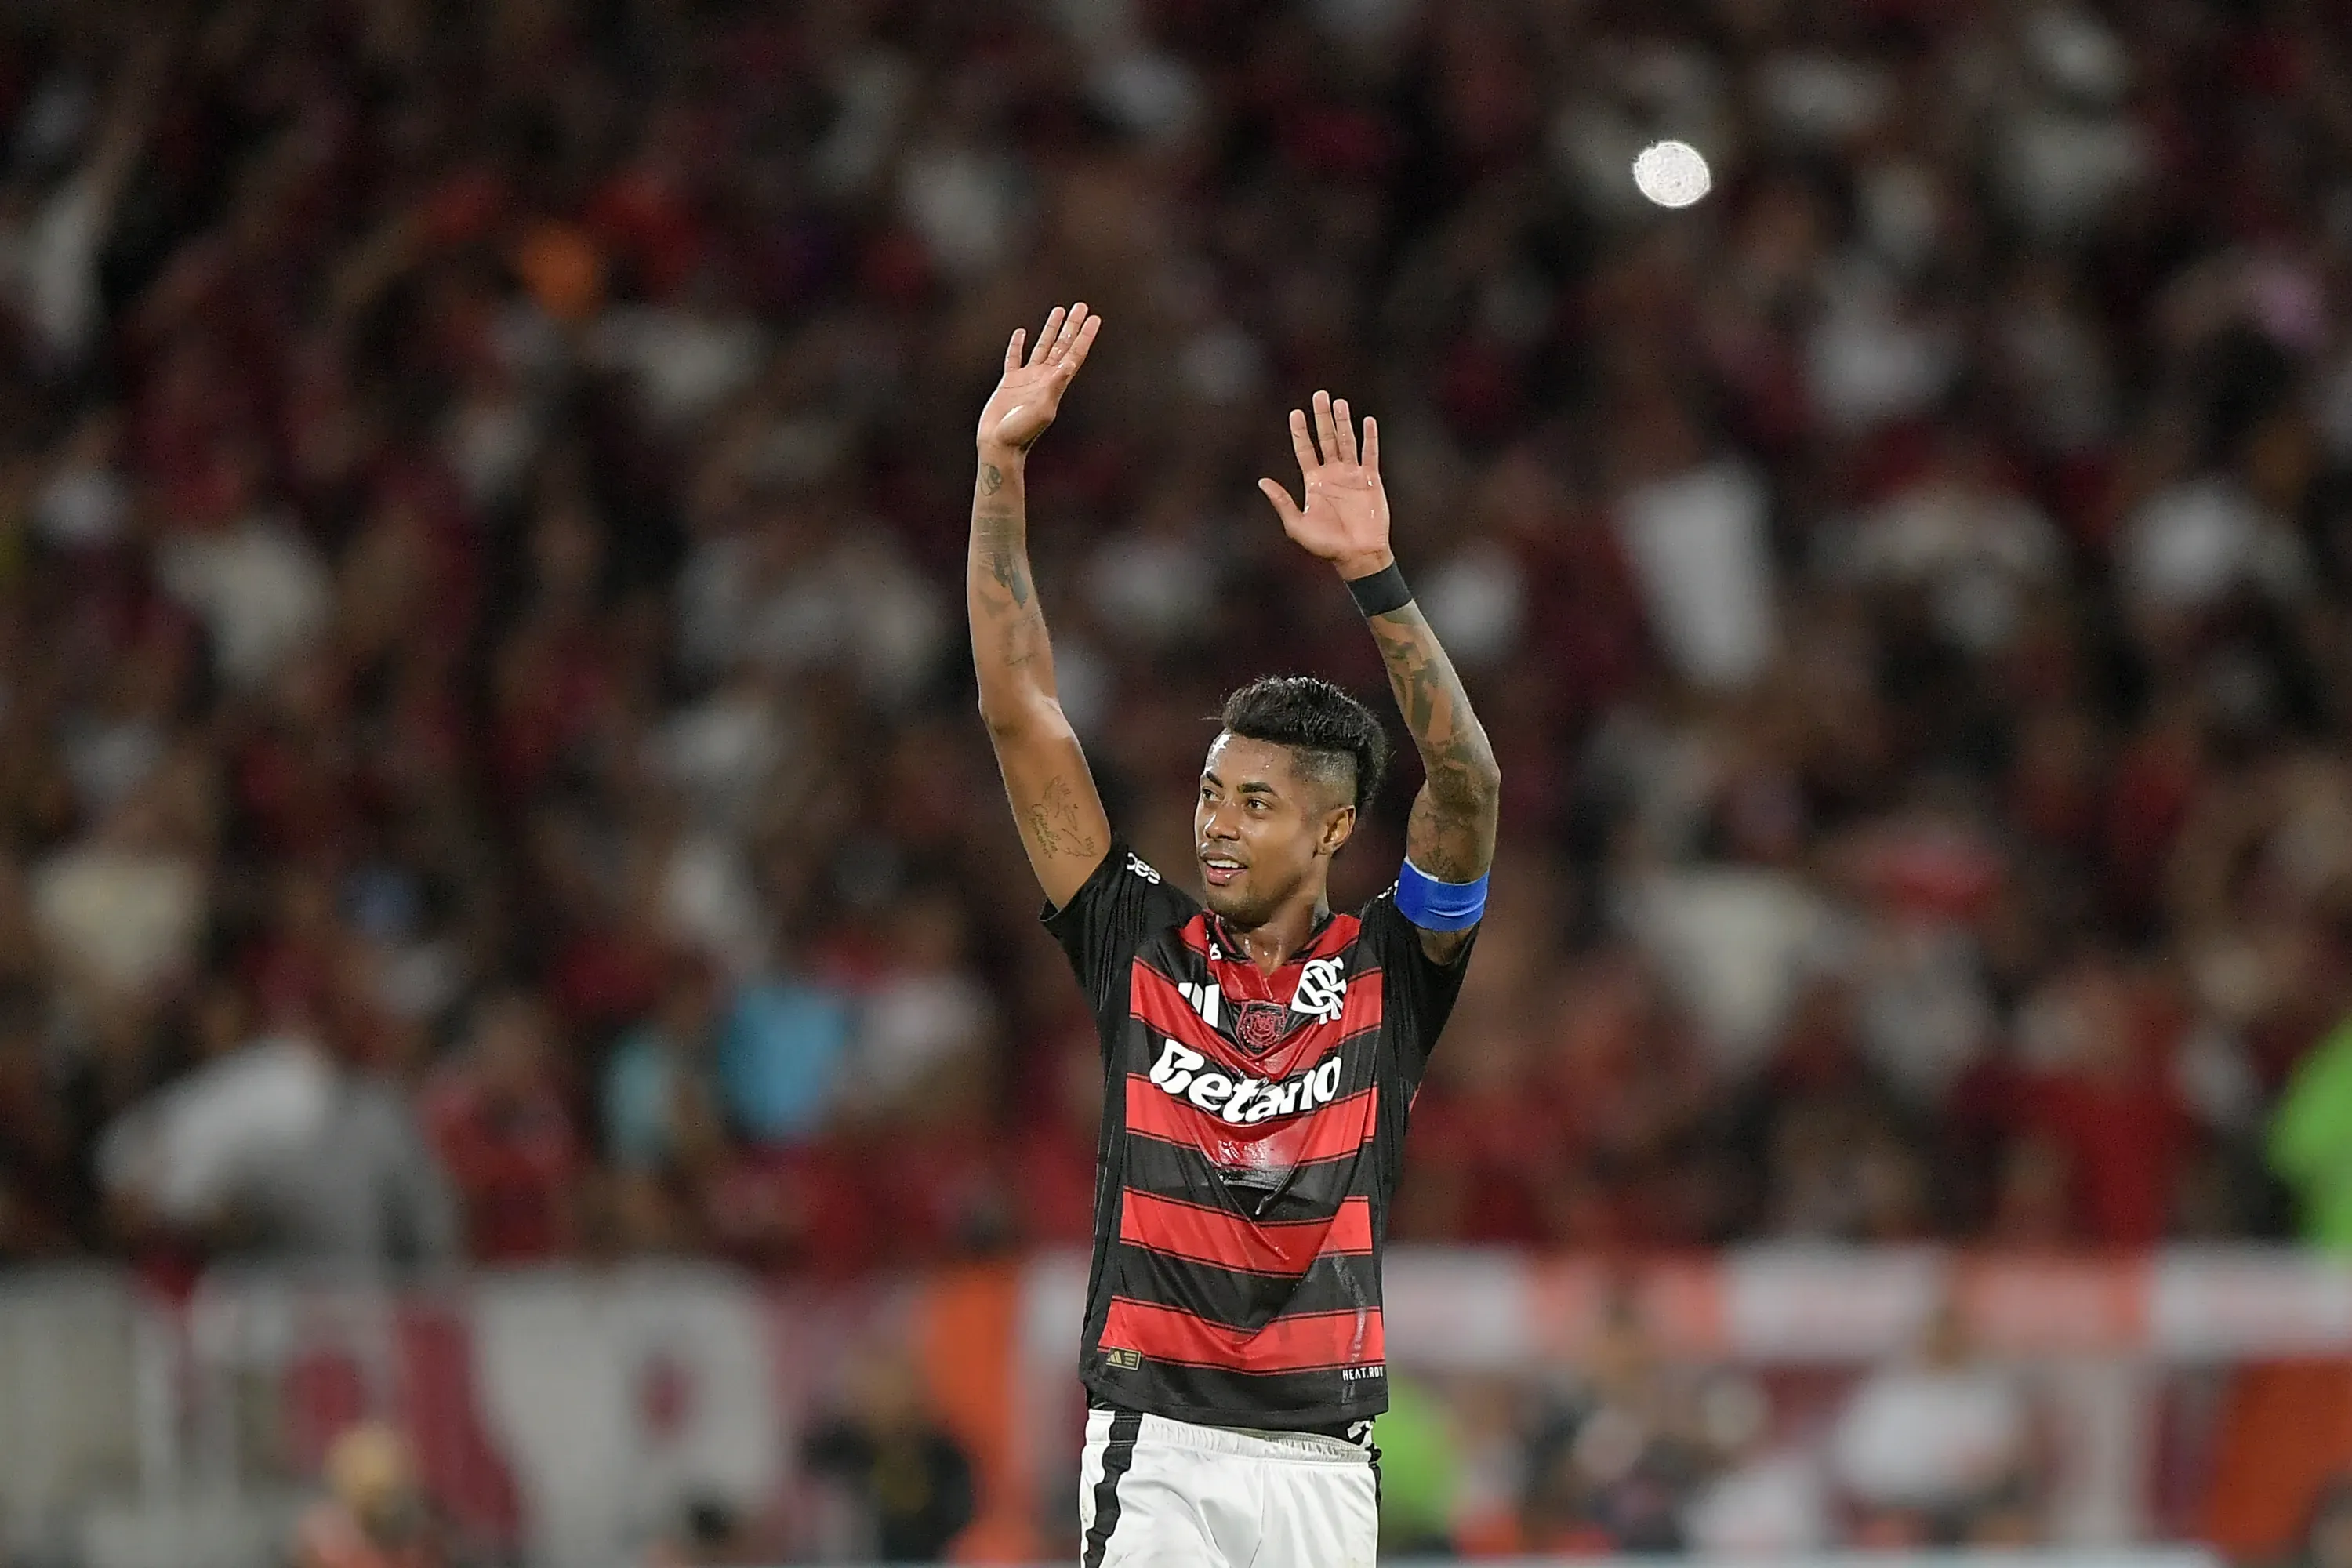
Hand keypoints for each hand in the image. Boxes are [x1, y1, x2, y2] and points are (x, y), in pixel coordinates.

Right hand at [976, 303, 1101, 453]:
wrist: (1000, 445)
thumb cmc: (1021, 432)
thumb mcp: (1042, 409)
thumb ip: (1054, 386)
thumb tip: (1068, 366)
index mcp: (1055, 383)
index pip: (1074, 354)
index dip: (1085, 336)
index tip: (1095, 318)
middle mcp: (1045, 378)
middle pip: (1062, 345)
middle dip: (1072, 326)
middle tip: (1081, 306)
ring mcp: (1027, 379)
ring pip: (1042, 347)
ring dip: (1051, 329)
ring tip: (1059, 310)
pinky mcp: (1009, 382)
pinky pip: (1014, 357)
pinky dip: (1017, 344)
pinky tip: (1022, 332)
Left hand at [1257, 390, 1391, 577]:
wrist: (1357, 555)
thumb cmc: (1326, 545)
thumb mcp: (1297, 526)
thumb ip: (1282, 502)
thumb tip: (1262, 481)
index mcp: (1314, 482)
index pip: (1305, 450)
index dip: (1300, 432)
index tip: (1295, 413)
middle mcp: (1332, 474)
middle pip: (1326, 439)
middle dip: (1322, 417)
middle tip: (1319, 395)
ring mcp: (1352, 475)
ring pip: (1346, 441)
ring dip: (1343, 422)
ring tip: (1339, 402)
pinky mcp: (1371, 480)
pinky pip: (1370, 454)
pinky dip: (1369, 437)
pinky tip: (1367, 420)